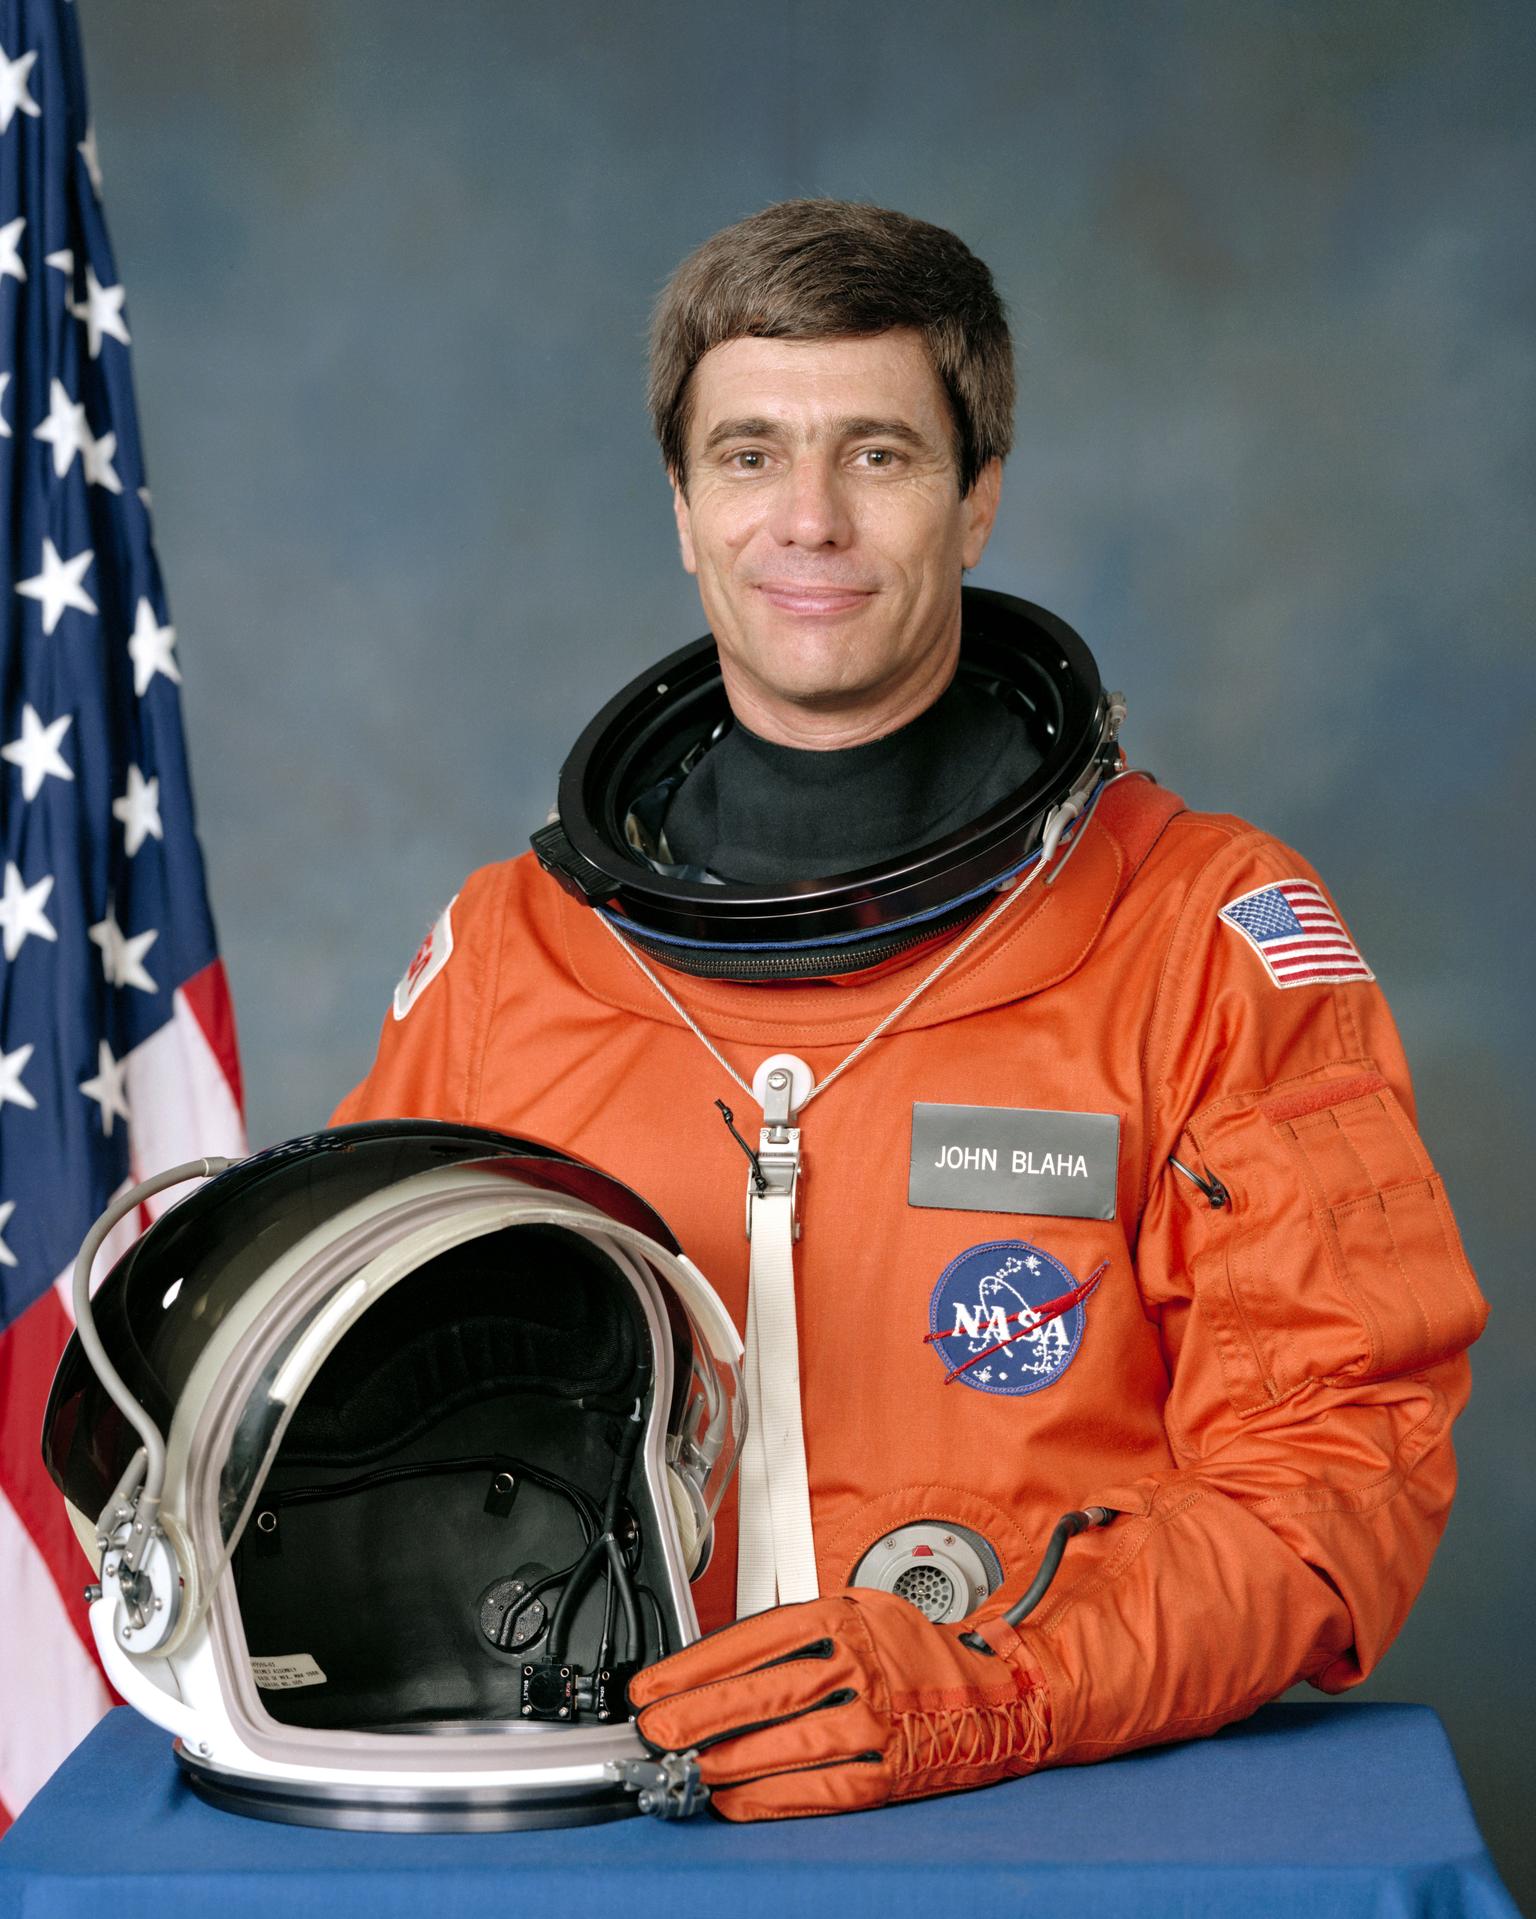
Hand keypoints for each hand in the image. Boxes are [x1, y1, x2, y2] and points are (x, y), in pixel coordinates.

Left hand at [628, 1588, 1047, 1820]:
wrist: (998, 1696)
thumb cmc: (917, 1653)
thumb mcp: (860, 1613)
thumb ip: (798, 1634)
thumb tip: (719, 1666)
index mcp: (847, 1616)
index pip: (756, 1638)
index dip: (697, 1664)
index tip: (655, 1685)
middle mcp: (863, 1663)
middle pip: (767, 1689)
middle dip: (700, 1712)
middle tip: (657, 1730)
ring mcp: (878, 1719)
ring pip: (789, 1742)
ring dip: (730, 1759)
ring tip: (688, 1767)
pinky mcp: (891, 1770)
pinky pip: (822, 1787)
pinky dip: (773, 1798)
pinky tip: (737, 1800)